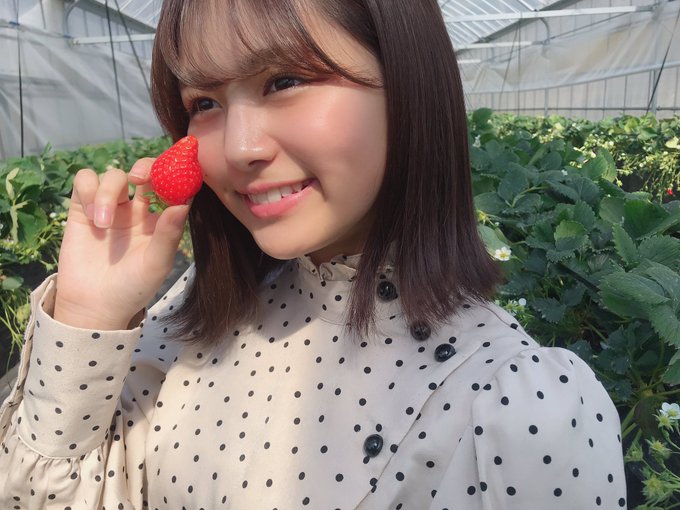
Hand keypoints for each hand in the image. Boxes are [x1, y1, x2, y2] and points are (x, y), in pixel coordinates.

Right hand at [53, 159, 189, 329]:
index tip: (176, 170)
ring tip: (104, 224)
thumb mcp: (157, 263)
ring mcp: (111, 207)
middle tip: (139, 179)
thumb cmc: (133, 287)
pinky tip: (91, 216)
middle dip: (144, 167)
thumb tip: (183, 205)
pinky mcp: (83, 208)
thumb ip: (170, 234)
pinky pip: (85, 180)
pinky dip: (89, 190)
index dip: (176, 175)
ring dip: (108, 192)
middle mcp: (138, 210)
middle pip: (145, 171)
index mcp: (160, 220)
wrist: (94, 305)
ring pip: (114, 175)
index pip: (172, 187)